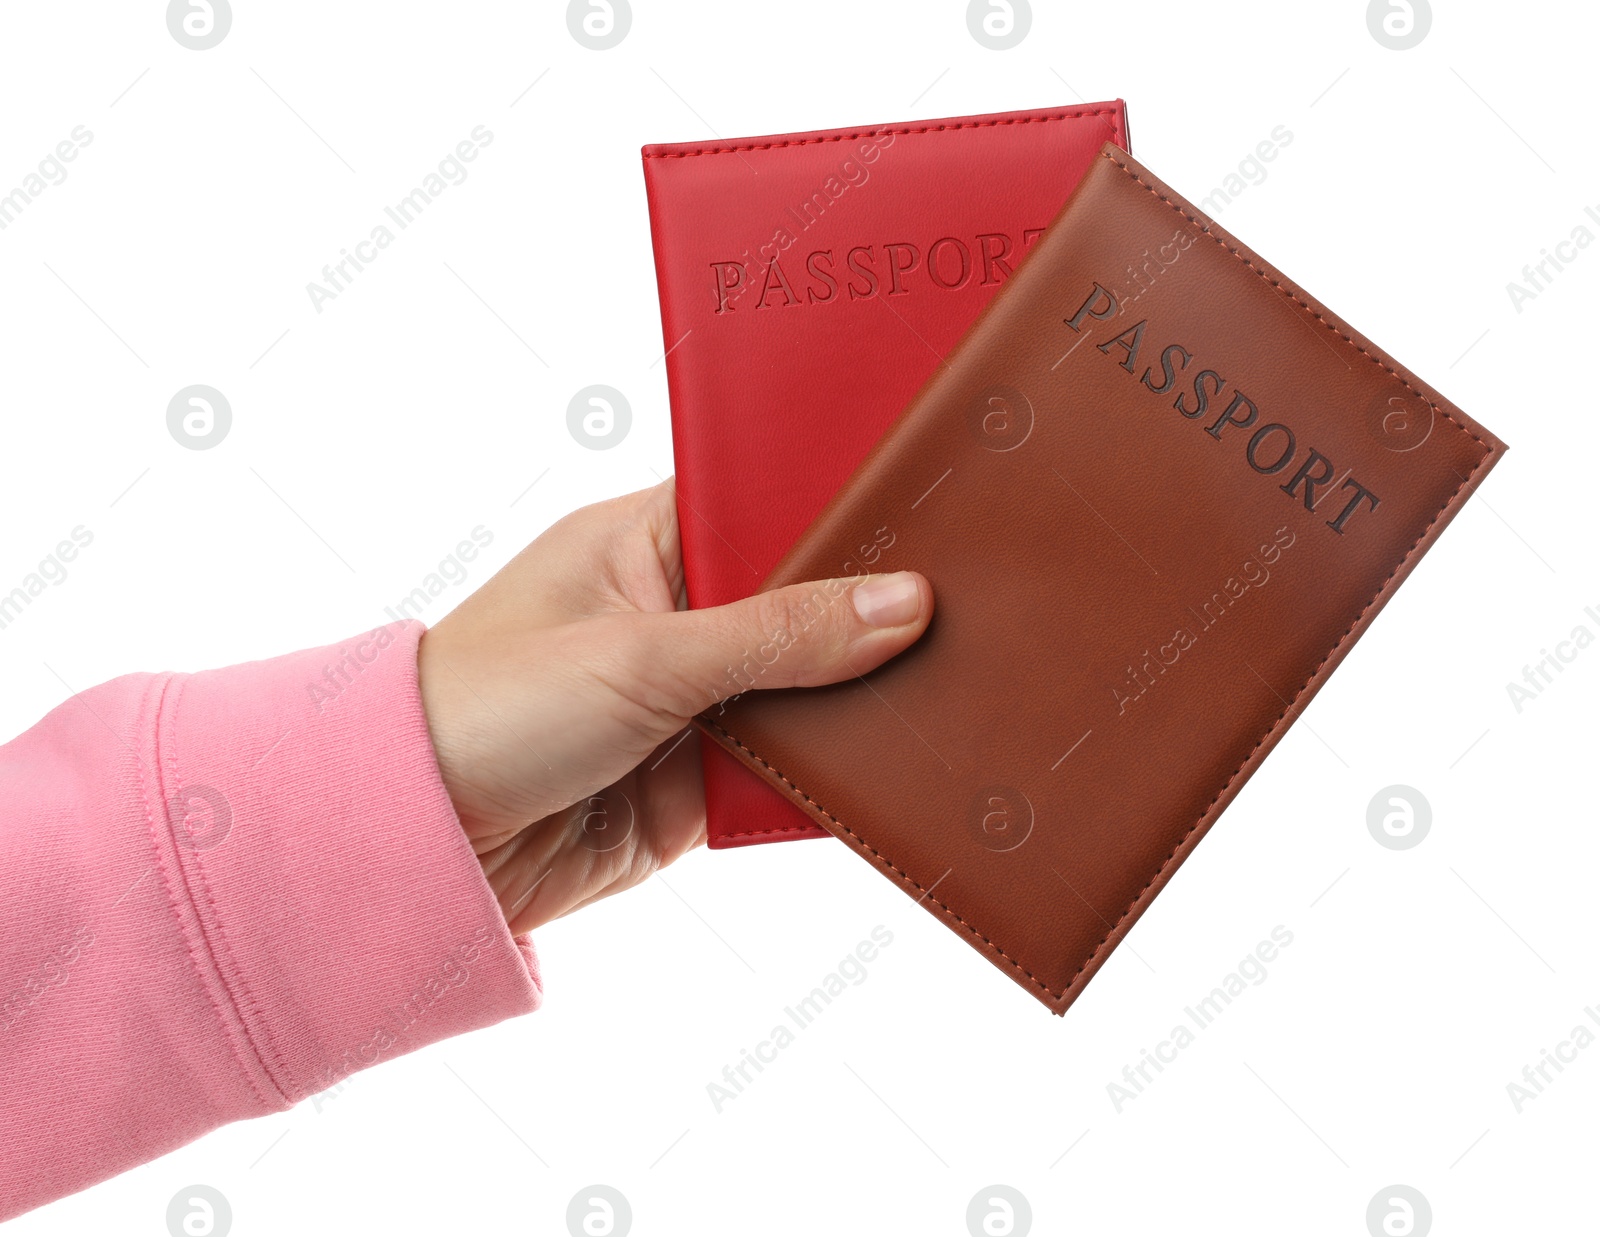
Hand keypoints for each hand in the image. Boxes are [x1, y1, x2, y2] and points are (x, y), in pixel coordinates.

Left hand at [416, 480, 932, 934]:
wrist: (422, 846)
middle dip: (866, 614)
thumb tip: (901, 604)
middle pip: (802, 603)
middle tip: (970, 603)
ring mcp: (694, 700)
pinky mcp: (703, 780)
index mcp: (646, 543)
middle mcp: (677, 616)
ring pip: (808, 690)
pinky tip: (898, 760)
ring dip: (857, 698)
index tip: (929, 513)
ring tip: (955, 683)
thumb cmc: (488, 709)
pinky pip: (791, 767)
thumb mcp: (642, 656)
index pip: (766, 506)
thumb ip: (777, 635)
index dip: (841, 512)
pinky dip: (832, 771)